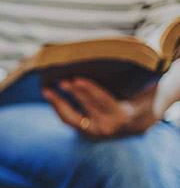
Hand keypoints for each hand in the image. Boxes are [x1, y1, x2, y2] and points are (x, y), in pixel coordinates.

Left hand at [42, 78, 161, 137]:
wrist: (137, 123)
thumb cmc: (139, 98)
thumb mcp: (141, 90)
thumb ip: (133, 80)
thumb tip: (125, 56)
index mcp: (122, 115)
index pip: (103, 100)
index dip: (89, 90)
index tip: (76, 79)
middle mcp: (107, 126)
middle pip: (86, 106)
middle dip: (73, 92)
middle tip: (60, 79)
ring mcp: (94, 131)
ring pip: (72, 117)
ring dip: (58, 102)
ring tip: (46, 89)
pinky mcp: (84, 131)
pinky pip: (68, 119)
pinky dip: (58, 107)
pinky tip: (49, 94)